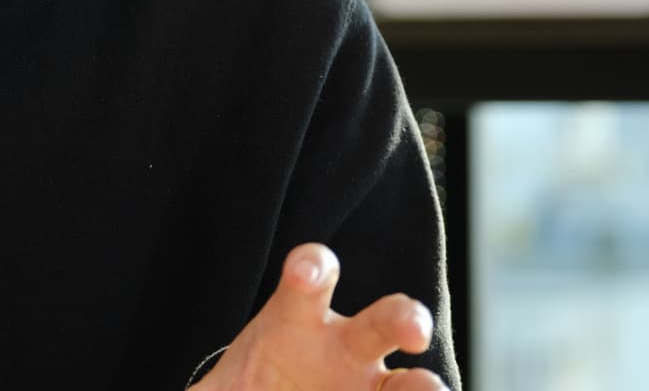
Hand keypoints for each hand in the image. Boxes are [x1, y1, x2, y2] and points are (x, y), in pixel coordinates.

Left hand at [197, 244, 444, 390]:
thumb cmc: (253, 383)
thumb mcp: (221, 388)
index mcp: (300, 320)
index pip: (309, 279)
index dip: (311, 269)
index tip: (305, 272)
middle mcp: (349, 348)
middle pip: (384, 320)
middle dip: (404, 317)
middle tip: (412, 328)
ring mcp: (375, 387)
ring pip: (416, 383)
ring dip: (428, 389)